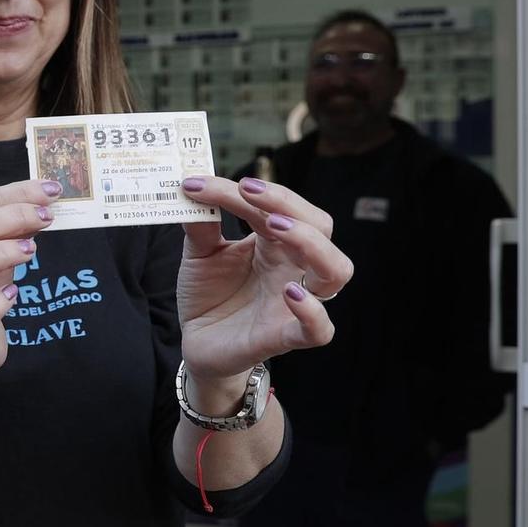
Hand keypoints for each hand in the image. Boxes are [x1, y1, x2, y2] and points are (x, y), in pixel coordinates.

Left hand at [177, 175, 353, 389]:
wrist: (199, 343)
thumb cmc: (209, 295)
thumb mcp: (199, 255)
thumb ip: (200, 225)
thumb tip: (191, 187)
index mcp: (276, 243)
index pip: (277, 206)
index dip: (246, 191)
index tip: (200, 183)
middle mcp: (294, 267)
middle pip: (319, 226)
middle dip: (288, 202)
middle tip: (247, 190)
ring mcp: (296, 301)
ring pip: (336, 270)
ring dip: (311, 243)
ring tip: (275, 227)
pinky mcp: (286, 336)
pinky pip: (320, 328)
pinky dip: (312, 310)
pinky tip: (291, 292)